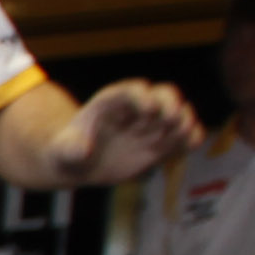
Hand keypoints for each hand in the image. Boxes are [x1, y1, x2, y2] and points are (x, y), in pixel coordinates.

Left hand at [69, 78, 202, 179]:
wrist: (81, 164)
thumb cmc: (70, 150)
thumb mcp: (64, 150)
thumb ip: (72, 148)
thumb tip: (83, 150)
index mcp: (112, 102)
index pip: (132, 90)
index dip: (142, 96)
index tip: (149, 109)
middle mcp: (137, 109)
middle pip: (162, 95)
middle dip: (170, 103)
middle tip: (171, 119)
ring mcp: (152, 125)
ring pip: (177, 113)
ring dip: (184, 121)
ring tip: (183, 133)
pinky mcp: (162, 143)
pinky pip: (183, 137)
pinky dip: (191, 138)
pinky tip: (191, 144)